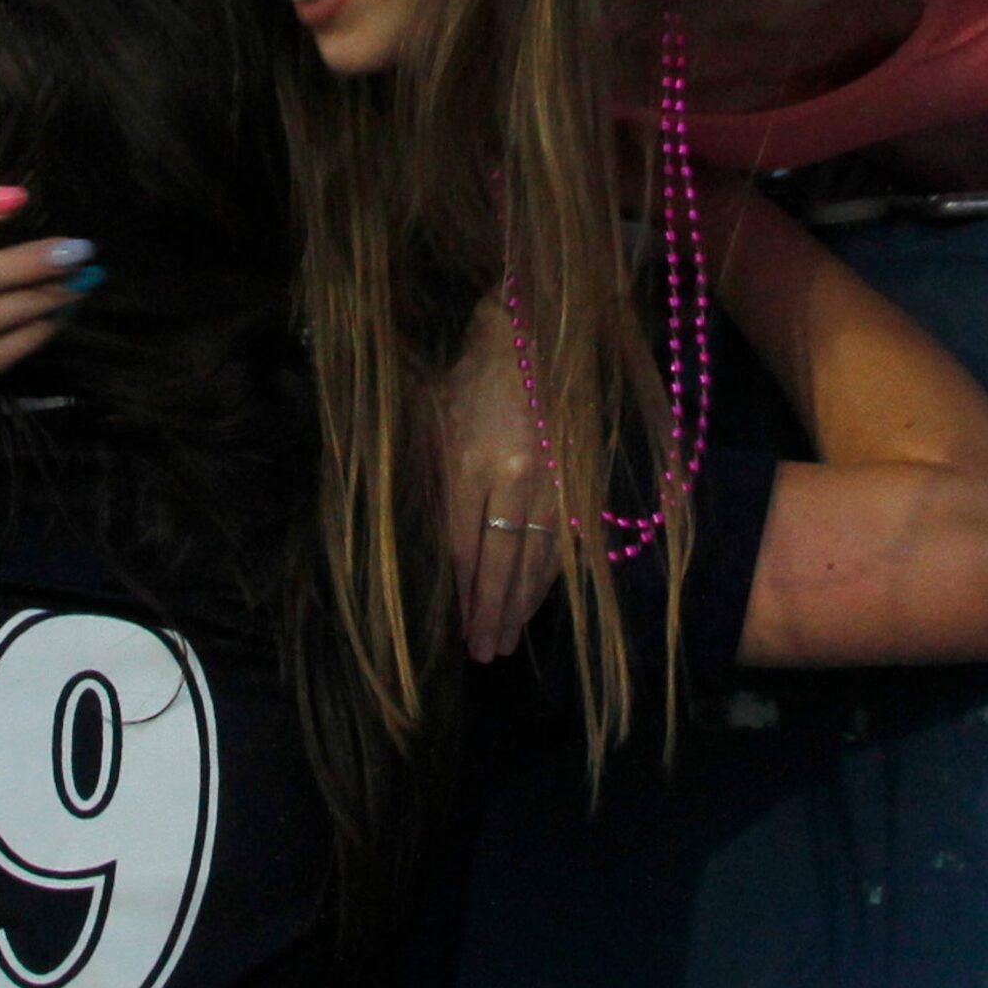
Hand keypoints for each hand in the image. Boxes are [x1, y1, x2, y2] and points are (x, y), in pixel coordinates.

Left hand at [438, 288, 560, 661]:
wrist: (532, 333)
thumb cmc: (468, 374)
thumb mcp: (429, 415)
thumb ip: (424, 473)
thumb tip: (411, 529)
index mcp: (471, 462)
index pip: (461, 544)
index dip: (461, 592)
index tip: (457, 628)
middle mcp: (513, 480)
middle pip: (500, 562)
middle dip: (491, 613)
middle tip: (484, 655)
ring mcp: (550, 481)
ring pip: (536, 558)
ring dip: (521, 604)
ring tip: (506, 641)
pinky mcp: (576, 478)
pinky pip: (563, 540)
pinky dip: (549, 576)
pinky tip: (537, 600)